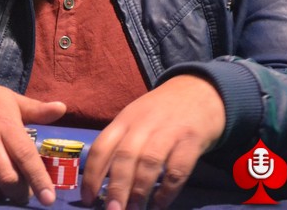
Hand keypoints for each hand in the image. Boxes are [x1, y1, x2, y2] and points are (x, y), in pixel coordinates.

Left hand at [81, 75, 224, 209]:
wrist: (199, 89)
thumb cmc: (161, 111)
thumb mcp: (135, 118)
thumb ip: (120, 143)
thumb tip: (101, 181)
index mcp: (124, 120)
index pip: (102, 147)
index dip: (91, 174)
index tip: (87, 198)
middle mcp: (143, 124)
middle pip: (124, 156)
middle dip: (116, 187)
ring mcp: (168, 130)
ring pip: (149, 162)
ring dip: (140, 190)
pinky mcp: (191, 139)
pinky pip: (178, 168)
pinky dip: (168, 189)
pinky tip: (160, 204)